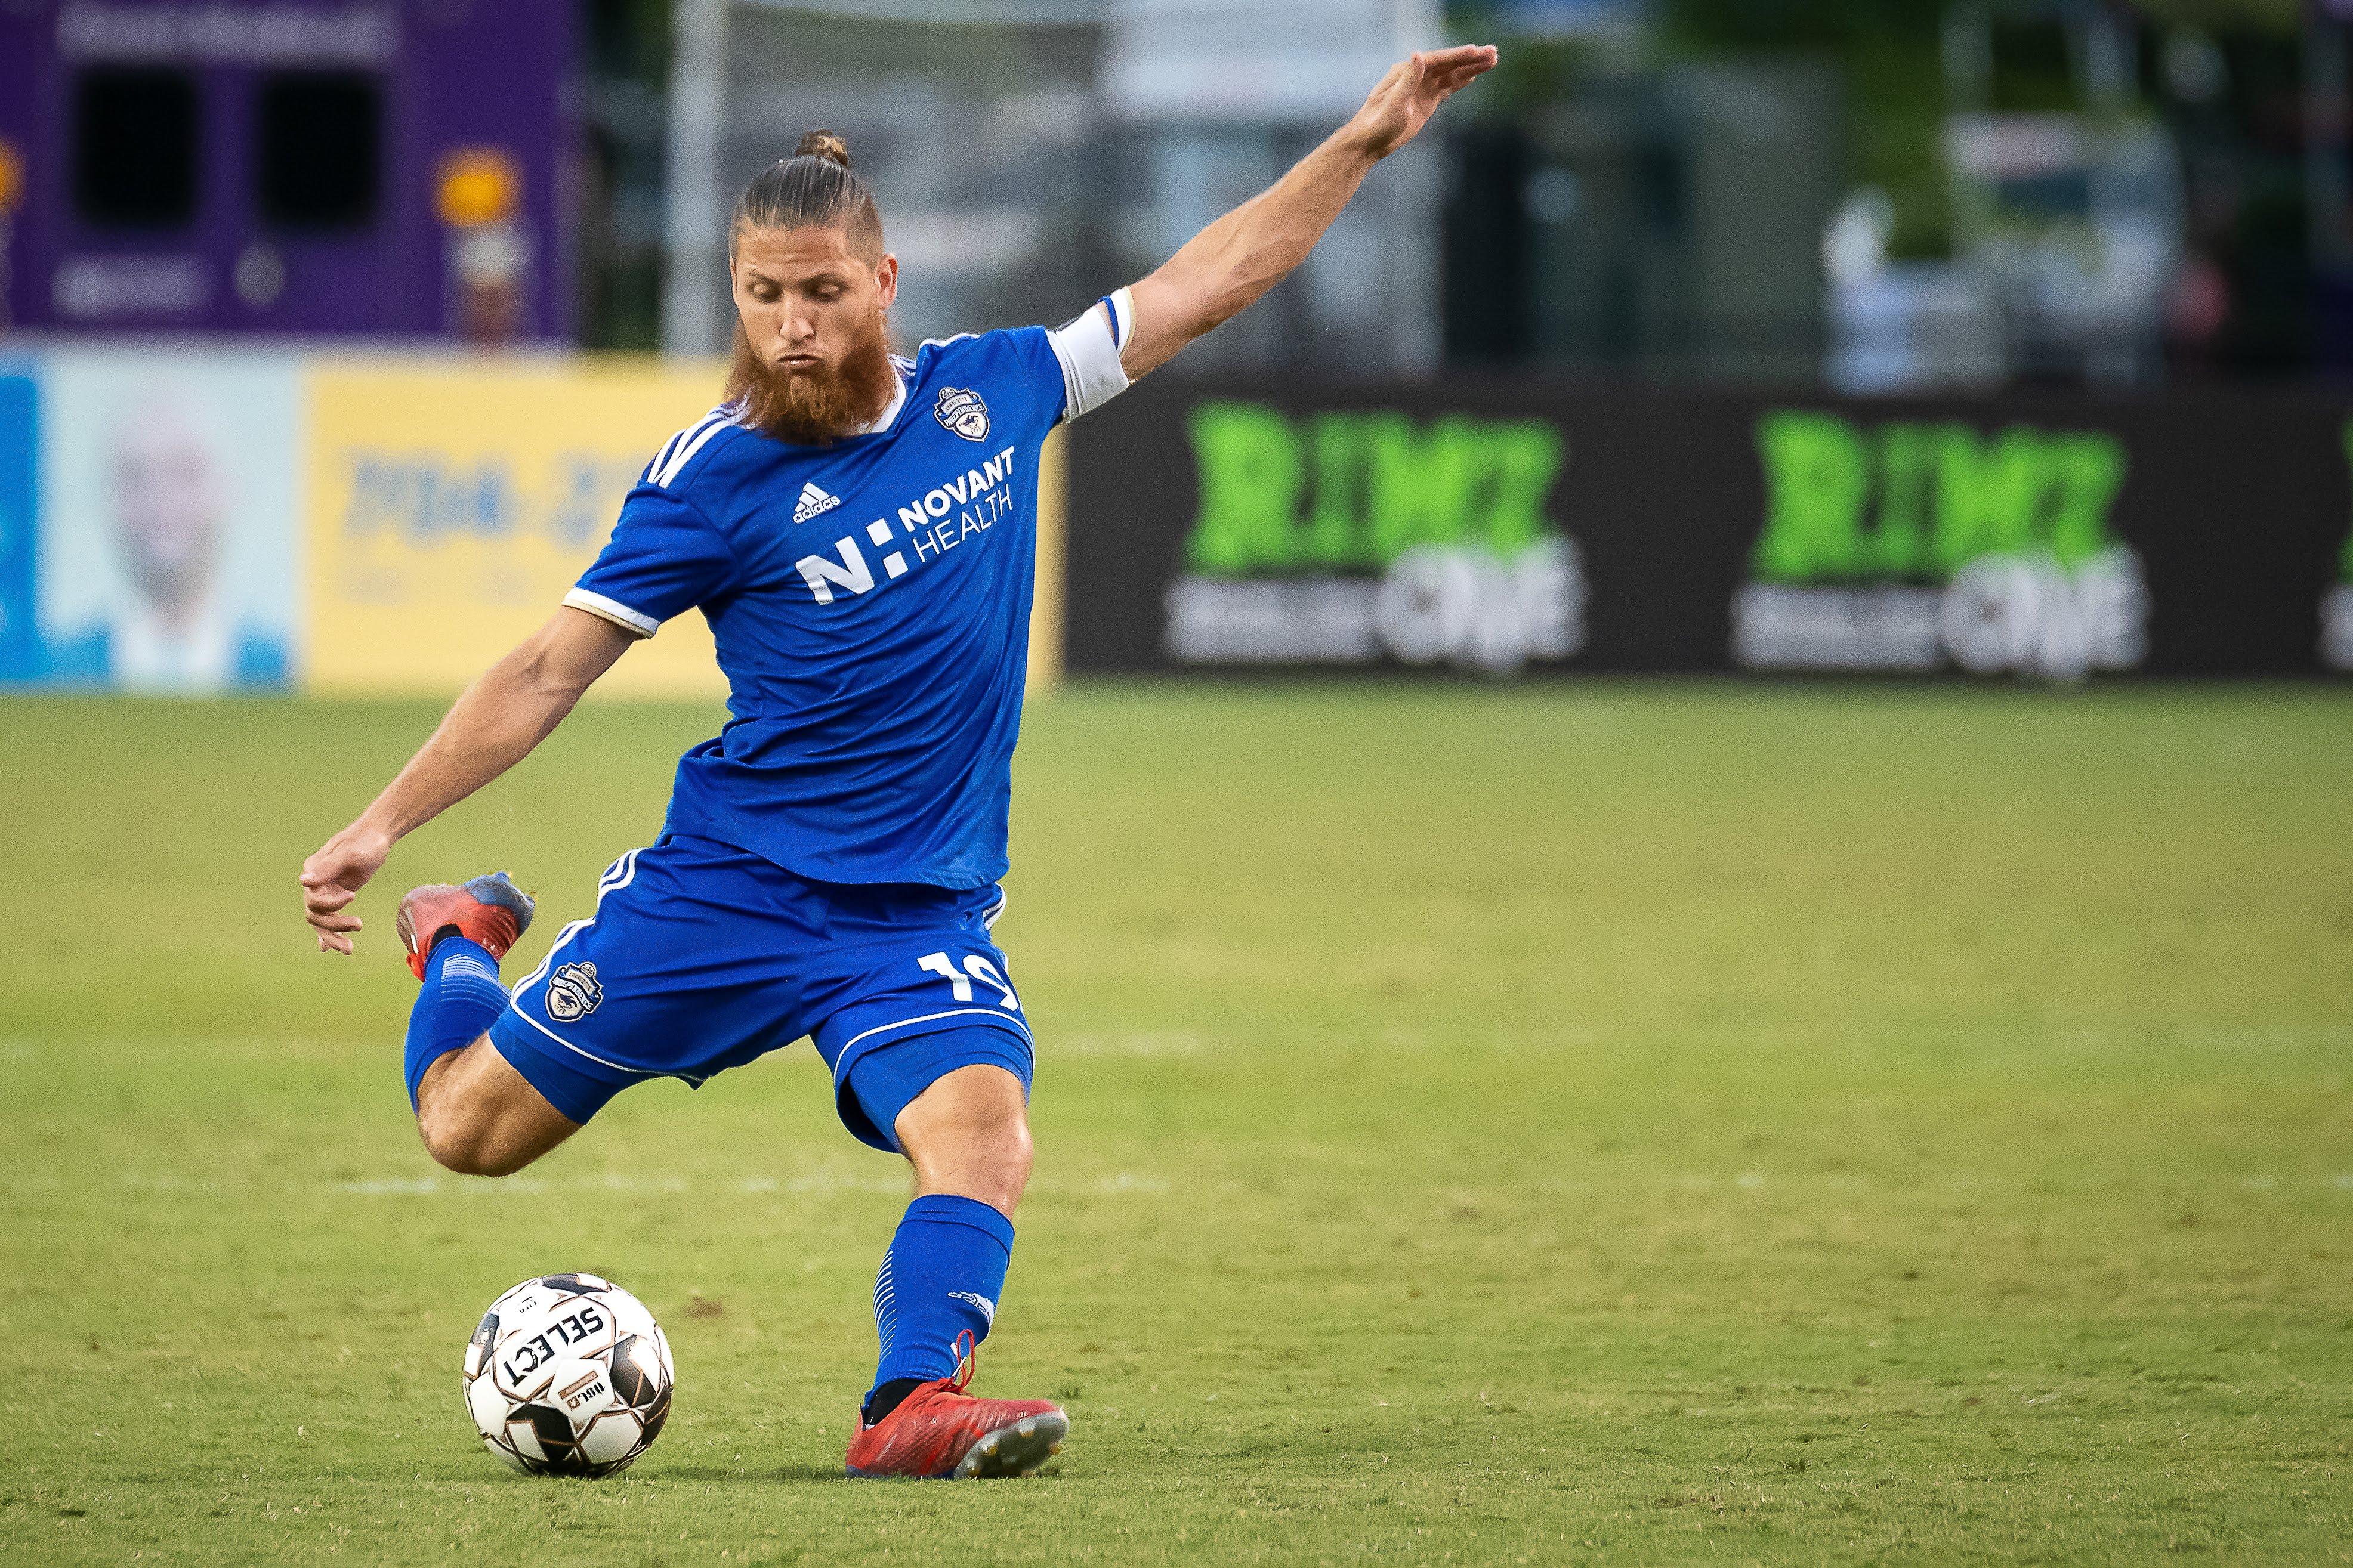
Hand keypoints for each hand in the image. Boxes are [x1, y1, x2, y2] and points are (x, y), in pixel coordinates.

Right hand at [301, 823, 391, 954]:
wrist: (377, 837)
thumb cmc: (365, 842)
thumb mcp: (349, 854)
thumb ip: (328, 868)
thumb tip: (303, 882)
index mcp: (313, 871)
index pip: (313, 899)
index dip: (331, 904)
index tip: (352, 896)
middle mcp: (315, 882)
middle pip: (315, 914)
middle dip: (333, 927)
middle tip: (359, 926)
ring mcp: (325, 890)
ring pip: (321, 920)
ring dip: (332, 936)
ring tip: (349, 950)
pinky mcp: (336, 895)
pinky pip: (328, 917)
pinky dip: (327, 933)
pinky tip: (327, 949)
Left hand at [1345, 44, 1497, 160]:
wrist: (1369, 142)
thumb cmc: (1377, 123)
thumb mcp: (1394, 103)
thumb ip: (1408, 80)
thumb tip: (1419, 55)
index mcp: (1406, 71)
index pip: (1437, 60)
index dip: (1457, 56)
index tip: (1476, 51)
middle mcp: (1416, 75)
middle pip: (1448, 64)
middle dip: (1471, 58)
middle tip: (1494, 52)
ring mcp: (1422, 88)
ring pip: (1451, 74)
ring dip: (1471, 68)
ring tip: (1493, 60)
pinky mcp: (1426, 101)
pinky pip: (1447, 88)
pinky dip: (1461, 81)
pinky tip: (1474, 76)